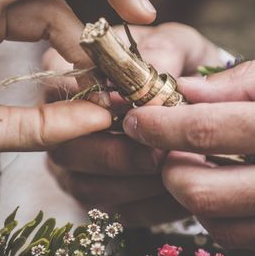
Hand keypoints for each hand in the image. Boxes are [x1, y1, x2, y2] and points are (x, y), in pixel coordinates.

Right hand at [44, 22, 224, 226]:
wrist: (196, 95)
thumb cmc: (176, 61)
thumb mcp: (175, 44)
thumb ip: (162, 54)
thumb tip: (150, 87)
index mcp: (64, 73)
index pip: (59, 92)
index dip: (93, 106)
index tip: (132, 109)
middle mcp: (58, 122)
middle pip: (66, 148)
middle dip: (115, 154)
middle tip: (157, 151)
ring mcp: (72, 163)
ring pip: (85, 187)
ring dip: (132, 185)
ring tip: (175, 173)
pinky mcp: (95, 195)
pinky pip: (112, 211)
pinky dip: (147, 207)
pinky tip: (181, 195)